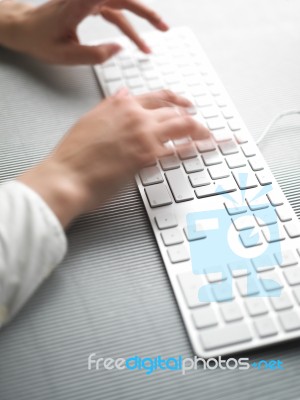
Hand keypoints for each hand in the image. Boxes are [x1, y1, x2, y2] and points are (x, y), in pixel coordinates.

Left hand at [0, 0, 168, 64]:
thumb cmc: (40, 39)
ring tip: (150, 45)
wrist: (25, 28)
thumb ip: (94, 55)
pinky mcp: (90, 4)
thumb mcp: (66, 55)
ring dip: (138, 23)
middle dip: (147, 13)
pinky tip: (134, 40)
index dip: (136, 5)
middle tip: (163, 29)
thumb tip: (119, 49)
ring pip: (121, 7)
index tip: (154, 19)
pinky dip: (126, 26)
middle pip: (124, 0)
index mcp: (82, 3)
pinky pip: (114, 13)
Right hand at [18, 90, 209, 226]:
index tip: (185, 104)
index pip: (157, 97)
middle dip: (192, 118)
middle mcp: (135, 115)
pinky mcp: (148, 157)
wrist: (66, 176)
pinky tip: (204, 150)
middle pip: (174, 111)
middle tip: (202, 126)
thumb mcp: (89, 121)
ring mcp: (144, 134)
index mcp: (119, 103)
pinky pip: (180, 150)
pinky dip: (196, 148)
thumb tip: (124, 96)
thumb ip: (110, 108)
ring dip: (200, 131)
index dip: (175, 100)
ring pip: (183, 126)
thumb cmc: (73, 156)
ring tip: (211, 138)